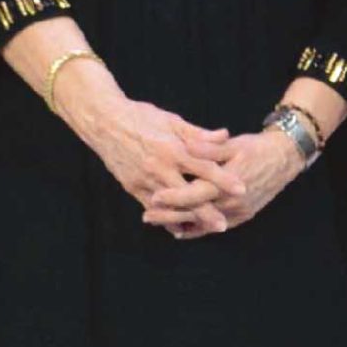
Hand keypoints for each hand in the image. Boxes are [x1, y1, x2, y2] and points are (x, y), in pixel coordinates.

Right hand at [63, 74, 231, 215]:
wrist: (104, 122)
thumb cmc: (141, 117)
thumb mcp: (172, 120)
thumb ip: (198, 134)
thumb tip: (225, 135)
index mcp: (172, 149)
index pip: (204, 168)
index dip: (224, 179)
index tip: (242, 189)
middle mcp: (159, 167)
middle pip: (188, 194)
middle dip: (206, 211)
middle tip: (223, 225)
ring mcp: (144, 179)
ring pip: (169, 205)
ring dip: (187, 219)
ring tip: (204, 229)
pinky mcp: (132, 186)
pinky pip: (151, 207)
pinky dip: (165, 218)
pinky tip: (178, 227)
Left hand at [143, 126, 307, 236]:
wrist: (285, 159)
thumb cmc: (257, 148)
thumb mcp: (232, 144)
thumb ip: (209, 148)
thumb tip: (188, 145)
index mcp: (227, 183)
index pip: (195, 194)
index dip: (174, 196)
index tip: (153, 197)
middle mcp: (232, 202)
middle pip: (196, 213)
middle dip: (170, 216)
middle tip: (147, 216)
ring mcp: (239, 212)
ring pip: (205, 223)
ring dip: (182, 224)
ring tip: (160, 224)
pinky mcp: (243, 215)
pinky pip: (217, 226)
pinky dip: (199, 229)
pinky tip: (182, 230)